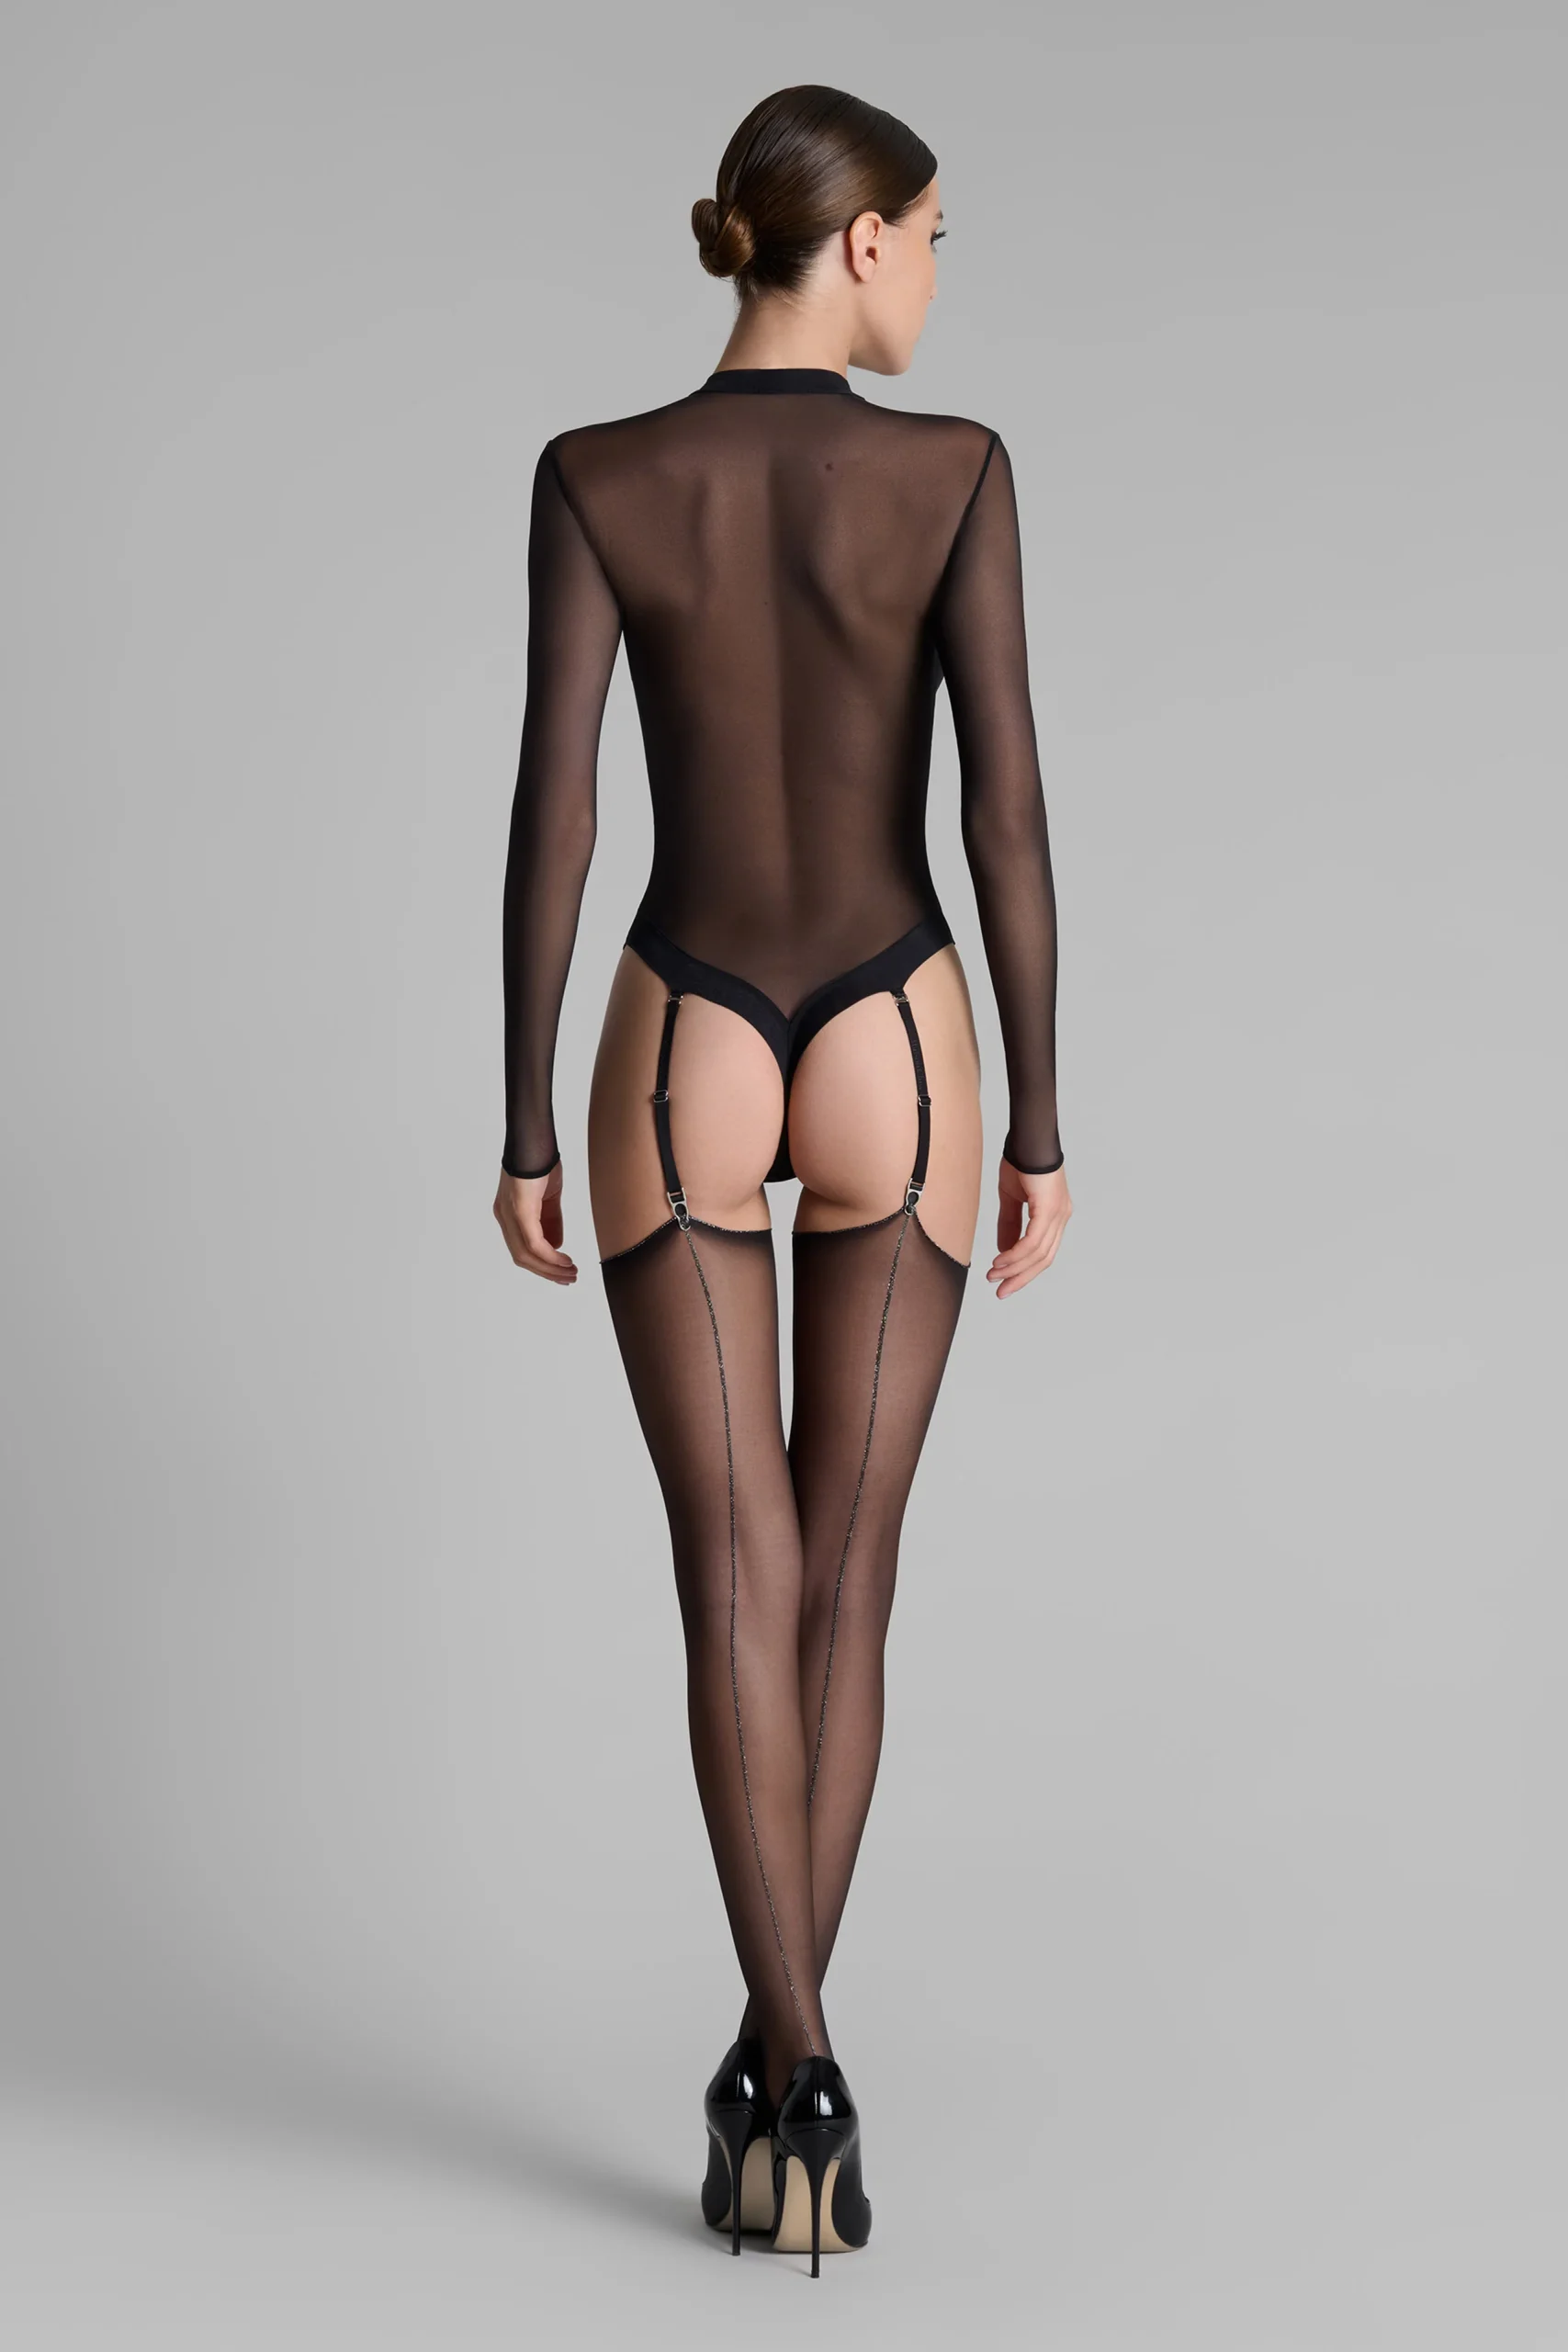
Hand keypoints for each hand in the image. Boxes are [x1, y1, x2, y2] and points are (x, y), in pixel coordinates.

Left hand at [494, 1159, 577, 1284]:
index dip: (541, 1264)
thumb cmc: (541, 1159)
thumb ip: (551, 1220)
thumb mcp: (549, 1196)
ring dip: (550, 1268)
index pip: (521, 1247)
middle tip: (568, 1278)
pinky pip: (534, 1243)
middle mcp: (504, 1216)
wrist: (535, 1138)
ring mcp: (508, 1215)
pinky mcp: (519, 1211)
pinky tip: (564, 1261)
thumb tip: (556, 1246)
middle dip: (546, 1271)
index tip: (561, 1272)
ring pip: (526, 1255)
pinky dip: (550, 1257)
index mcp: (508, 1212)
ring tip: (570, 1273)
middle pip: (522, 1257)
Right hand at [987, 1158, 1071, 1299]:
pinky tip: (1000, 1260)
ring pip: (1038, 1253)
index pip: (1043, 1252)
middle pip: (1044, 1259)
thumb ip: (1009, 1224)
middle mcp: (1061, 1217)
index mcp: (1055, 1215)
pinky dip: (1016, 1254)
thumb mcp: (1011, 1199)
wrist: (1027, 1139)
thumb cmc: (1021, 1162)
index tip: (1005, 1281)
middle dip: (1020, 1277)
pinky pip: (1033, 1241)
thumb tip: (1004, 1250)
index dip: (1024, 1270)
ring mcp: (1059, 1214)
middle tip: (1001, 1290)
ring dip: (1014, 1267)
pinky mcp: (1050, 1209)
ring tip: (994, 1275)